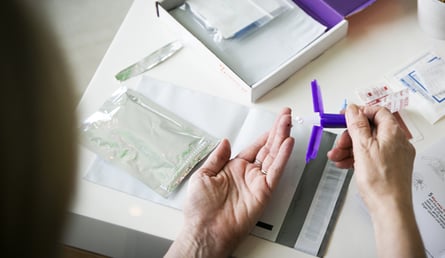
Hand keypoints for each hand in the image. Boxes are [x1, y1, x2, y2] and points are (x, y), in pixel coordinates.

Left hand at [165, 108, 293, 257]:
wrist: (205, 229)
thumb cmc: (201, 208)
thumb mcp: (203, 175)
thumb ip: (217, 157)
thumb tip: (225, 142)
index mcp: (234, 168)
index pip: (254, 147)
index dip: (265, 135)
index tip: (275, 122)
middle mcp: (248, 174)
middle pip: (267, 148)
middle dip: (278, 131)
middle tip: (287, 116)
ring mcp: (257, 182)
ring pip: (274, 156)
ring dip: (282, 139)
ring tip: (289, 123)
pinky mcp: (264, 191)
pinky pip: (275, 171)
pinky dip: (283, 157)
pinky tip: (287, 143)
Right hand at [328, 104, 424, 257]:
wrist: (389, 208)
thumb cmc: (380, 181)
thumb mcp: (363, 147)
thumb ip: (357, 126)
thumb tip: (353, 109)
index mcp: (393, 133)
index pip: (377, 112)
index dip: (360, 113)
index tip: (344, 117)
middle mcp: (396, 142)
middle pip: (369, 129)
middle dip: (349, 136)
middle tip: (338, 144)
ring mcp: (393, 155)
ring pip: (367, 144)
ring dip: (348, 148)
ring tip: (336, 157)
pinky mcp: (388, 167)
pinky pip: (370, 156)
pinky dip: (356, 157)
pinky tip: (344, 164)